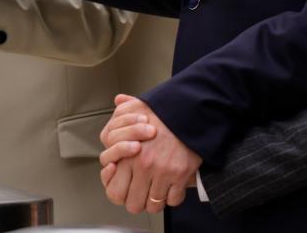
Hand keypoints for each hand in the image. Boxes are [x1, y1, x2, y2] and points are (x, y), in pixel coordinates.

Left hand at [97, 95, 198, 213]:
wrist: (192, 109)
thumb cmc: (166, 109)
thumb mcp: (138, 104)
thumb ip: (123, 110)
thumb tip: (118, 100)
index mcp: (128, 155)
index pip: (115, 192)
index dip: (121, 195)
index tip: (127, 190)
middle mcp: (143, 166)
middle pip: (134, 204)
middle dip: (138, 201)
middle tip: (143, 194)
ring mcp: (162, 172)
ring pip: (154, 205)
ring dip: (156, 200)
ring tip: (158, 192)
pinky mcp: (181, 175)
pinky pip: (174, 200)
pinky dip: (173, 197)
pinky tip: (173, 188)